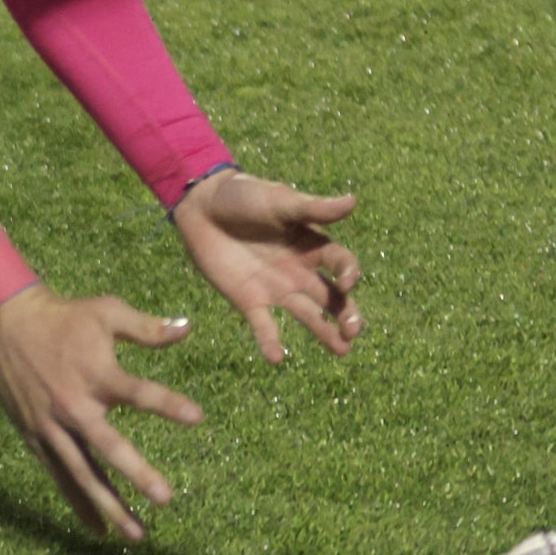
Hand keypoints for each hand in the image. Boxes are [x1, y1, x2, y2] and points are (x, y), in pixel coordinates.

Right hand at [0, 284, 202, 541]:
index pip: (138, 392)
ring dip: (110, 505)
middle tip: (165, 498)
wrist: (6, 325)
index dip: (167, 404)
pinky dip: (79, 504)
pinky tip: (100, 530)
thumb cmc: (64, 317)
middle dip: (137, 473)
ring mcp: (52, 426)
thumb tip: (188, 329)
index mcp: (95, 374)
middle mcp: (74, 405)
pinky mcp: (37, 438)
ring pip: (82, 473)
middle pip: (108, 446)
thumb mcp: (106, 311)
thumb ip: (147, 328)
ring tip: (138, 535)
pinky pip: (61, 477)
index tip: (198, 418)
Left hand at [170, 170, 362, 363]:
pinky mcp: (249, 300)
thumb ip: (313, 208)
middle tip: (354, 331)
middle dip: (346, 314)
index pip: (341, 263)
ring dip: (324, 333)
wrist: (201, 207)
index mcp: (312, 245)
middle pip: (331, 297)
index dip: (349, 273)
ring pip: (307, 315)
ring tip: (342, 351)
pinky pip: (263, 324)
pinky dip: (270, 341)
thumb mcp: (279, 201)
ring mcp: (276, 288)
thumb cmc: (244, 197)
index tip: (348, 282)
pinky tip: (276, 358)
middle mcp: (300, 271)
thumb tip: (352, 201)